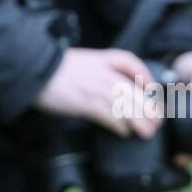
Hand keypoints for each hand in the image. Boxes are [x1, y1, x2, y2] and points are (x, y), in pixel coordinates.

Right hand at [33, 47, 161, 138]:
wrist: (34, 69)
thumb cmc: (54, 69)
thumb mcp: (79, 61)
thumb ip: (96, 70)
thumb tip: (108, 87)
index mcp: (103, 58)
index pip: (132, 63)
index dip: (146, 76)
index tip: (152, 89)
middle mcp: (104, 73)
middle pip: (134, 90)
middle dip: (148, 108)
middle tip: (157, 122)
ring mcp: (96, 88)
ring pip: (125, 105)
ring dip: (139, 121)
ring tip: (147, 132)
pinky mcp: (85, 103)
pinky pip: (109, 115)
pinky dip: (119, 125)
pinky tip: (124, 132)